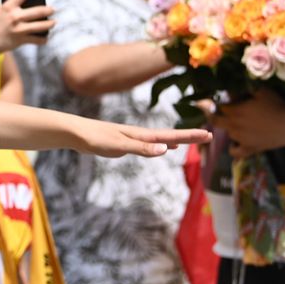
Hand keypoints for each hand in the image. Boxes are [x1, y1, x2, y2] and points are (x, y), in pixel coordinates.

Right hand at [0, 0, 53, 55]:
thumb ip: (10, 7)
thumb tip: (27, 3)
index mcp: (7, 7)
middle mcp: (14, 17)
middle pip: (38, 11)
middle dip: (48, 10)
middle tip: (53, 9)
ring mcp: (19, 29)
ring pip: (41, 25)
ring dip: (50, 24)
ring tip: (54, 22)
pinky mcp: (21, 40)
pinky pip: (38, 39)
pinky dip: (43, 39)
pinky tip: (46, 37)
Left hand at [75, 117, 210, 157]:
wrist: (75, 133)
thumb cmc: (95, 138)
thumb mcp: (120, 146)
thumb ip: (142, 148)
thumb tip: (166, 150)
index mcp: (141, 135)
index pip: (171, 136)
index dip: (190, 136)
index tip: (209, 134)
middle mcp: (140, 135)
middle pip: (169, 136)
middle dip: (188, 137)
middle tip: (208, 136)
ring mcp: (133, 138)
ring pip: (160, 139)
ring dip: (177, 140)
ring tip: (190, 141)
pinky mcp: (124, 143)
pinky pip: (150, 144)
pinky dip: (161, 146)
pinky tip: (163, 149)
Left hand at [214, 89, 284, 156]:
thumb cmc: (276, 106)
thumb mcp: (259, 91)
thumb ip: (243, 90)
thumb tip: (230, 89)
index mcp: (234, 111)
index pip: (218, 106)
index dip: (220, 101)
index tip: (223, 99)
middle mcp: (233, 126)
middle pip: (215, 120)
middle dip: (216, 114)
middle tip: (225, 111)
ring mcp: (240, 139)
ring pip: (227, 133)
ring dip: (229, 128)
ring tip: (240, 123)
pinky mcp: (249, 149)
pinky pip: (235, 152)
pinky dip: (233, 148)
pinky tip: (236, 143)